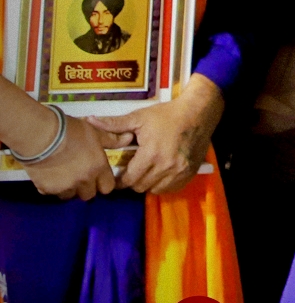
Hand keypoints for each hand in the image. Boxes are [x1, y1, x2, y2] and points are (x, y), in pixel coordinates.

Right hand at [22, 109, 128, 200]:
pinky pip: (52, 193)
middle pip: (89, 195)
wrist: (41, 136)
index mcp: (98, 168)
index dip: (103, 183)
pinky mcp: (47, 189)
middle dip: (86, 188)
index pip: (108, 187)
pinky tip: (49, 175)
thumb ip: (112, 139)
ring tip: (64, 176)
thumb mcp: (95, 132)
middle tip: (80, 176)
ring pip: (70, 195)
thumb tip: (129, 138)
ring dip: (69, 189)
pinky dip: (52, 187)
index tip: (98, 177)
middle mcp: (84, 181)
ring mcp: (65, 186)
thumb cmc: (71, 131)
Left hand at [88, 74, 222, 194]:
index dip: (120, 179)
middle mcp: (165, 167)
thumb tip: (89, 120)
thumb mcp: (140, 117)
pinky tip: (161, 174)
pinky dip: (163, 185)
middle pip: (140, 187)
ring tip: (146, 172)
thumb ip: (114, 124)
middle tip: (132, 171)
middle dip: (133, 181)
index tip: (119, 174)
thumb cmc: (167, 114)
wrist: (199, 112)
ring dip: (148, 184)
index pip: (128, 180)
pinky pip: (171, 188)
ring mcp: (179, 171)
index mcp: (151, 154)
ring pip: (155, 190)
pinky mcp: (190, 173)